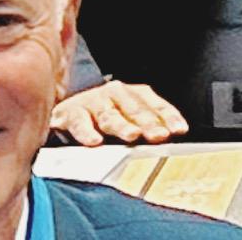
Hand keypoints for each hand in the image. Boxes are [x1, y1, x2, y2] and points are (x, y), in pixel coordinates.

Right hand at [50, 80, 188, 145]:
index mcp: (132, 95)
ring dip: (123, 126)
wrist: (61, 112)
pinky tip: (94, 141)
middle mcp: (115, 94)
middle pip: (136, 110)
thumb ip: (141, 131)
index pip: (156, 105)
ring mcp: (92, 101)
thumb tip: (165, 147)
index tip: (179, 130)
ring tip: (133, 136)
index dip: (169, 117)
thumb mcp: (123, 121)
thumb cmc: (98, 120)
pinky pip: (79, 123)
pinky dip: (87, 132)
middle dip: (149, 123)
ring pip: (110, 115)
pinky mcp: (69, 113)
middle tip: (159, 136)